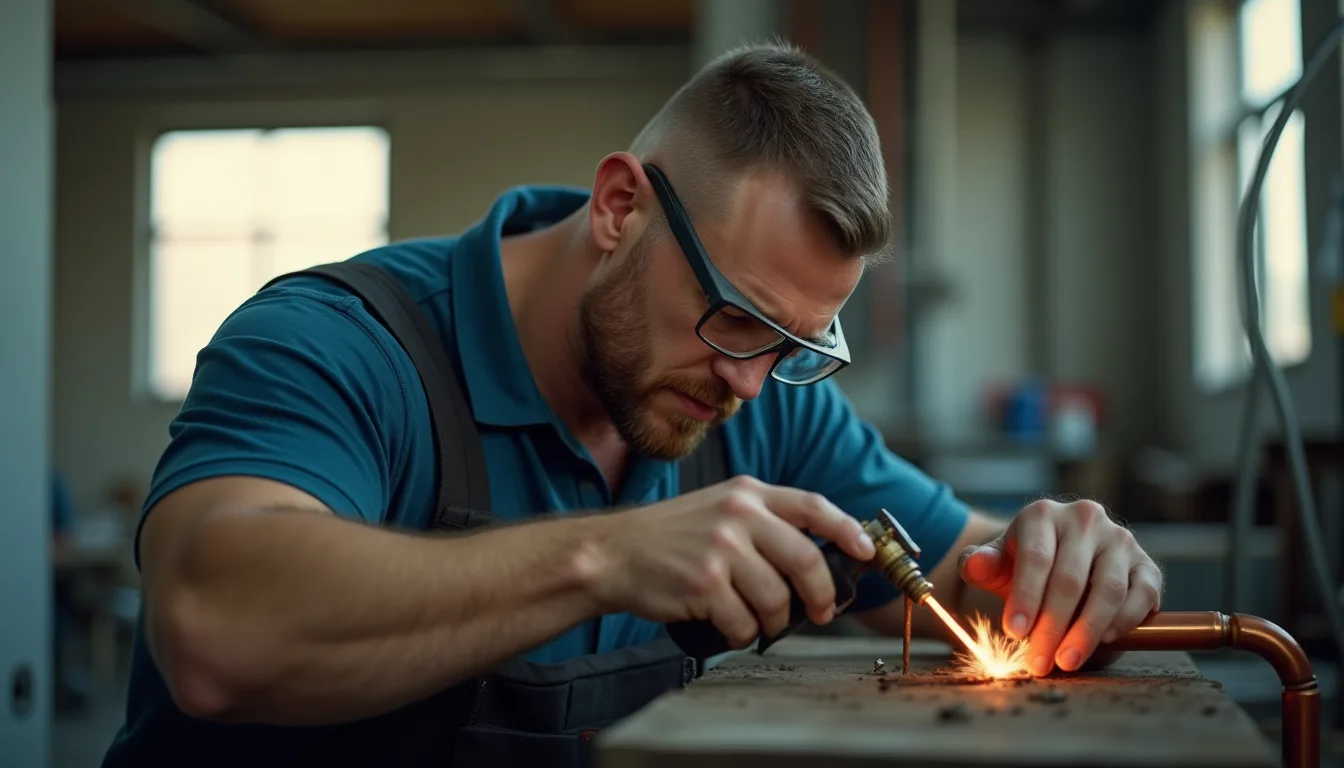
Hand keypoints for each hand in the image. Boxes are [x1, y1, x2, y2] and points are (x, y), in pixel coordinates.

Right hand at [587, 475, 875, 648]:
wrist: (613, 554)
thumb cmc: (667, 538)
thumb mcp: (718, 509)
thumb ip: (762, 523)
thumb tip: (815, 559)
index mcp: (747, 493)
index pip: (813, 507)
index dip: (847, 530)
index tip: (865, 552)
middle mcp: (738, 514)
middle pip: (806, 559)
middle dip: (822, 594)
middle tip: (820, 612)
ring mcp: (721, 548)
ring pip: (777, 598)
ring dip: (774, 621)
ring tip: (757, 621)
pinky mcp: (704, 583)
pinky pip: (744, 622)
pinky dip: (741, 633)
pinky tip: (727, 626)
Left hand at [955, 499, 1161, 676]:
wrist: (1060, 560)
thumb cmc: (1023, 564)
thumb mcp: (996, 562)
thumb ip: (980, 564)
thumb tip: (973, 564)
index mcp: (1043, 514)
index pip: (1035, 558)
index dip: (1025, 598)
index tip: (1014, 633)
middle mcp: (1085, 519)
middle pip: (1069, 579)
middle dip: (1052, 626)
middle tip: (1039, 661)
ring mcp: (1120, 540)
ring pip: (1108, 590)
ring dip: (1087, 632)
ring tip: (1067, 660)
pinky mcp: (1146, 564)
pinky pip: (1142, 596)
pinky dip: (1123, 622)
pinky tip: (1103, 640)